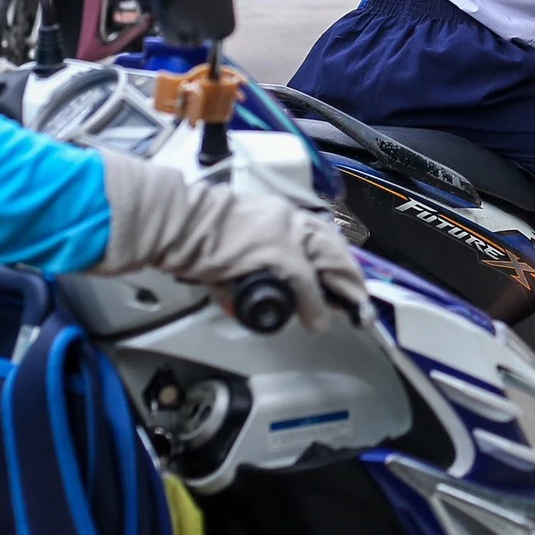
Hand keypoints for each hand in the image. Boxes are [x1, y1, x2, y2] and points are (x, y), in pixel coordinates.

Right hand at [97, 156, 368, 330]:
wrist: (178, 223)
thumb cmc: (195, 232)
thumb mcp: (237, 239)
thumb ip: (255, 257)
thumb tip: (258, 287)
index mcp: (279, 214)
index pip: (321, 236)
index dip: (338, 260)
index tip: (344, 277)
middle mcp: (289, 219)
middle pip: (333, 248)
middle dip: (348, 276)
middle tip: (356, 299)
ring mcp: (286, 235)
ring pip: (327, 263)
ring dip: (339, 291)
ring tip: (347, 311)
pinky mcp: (278, 253)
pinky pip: (305, 283)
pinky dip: (313, 305)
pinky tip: (317, 320)